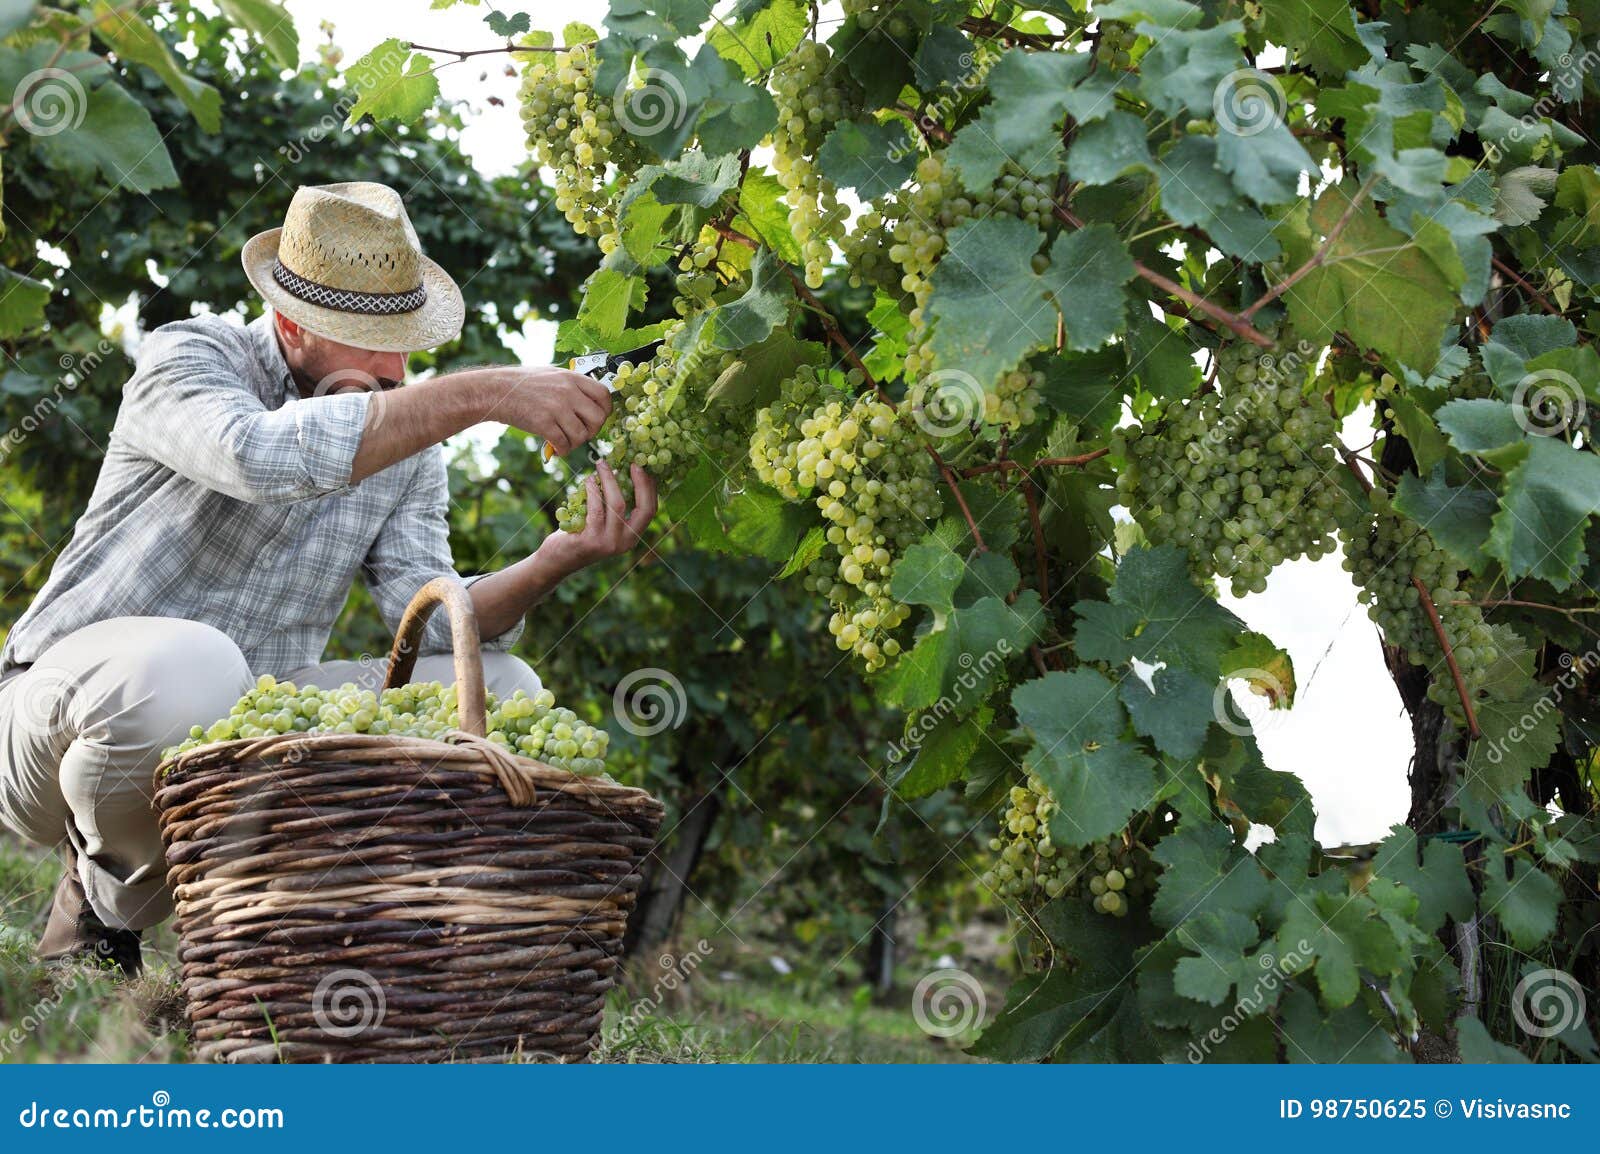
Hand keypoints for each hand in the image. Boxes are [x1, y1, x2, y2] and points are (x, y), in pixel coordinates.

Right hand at [491, 366, 612, 455]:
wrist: (494, 391)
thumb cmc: (521, 383)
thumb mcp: (551, 374)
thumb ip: (572, 385)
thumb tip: (590, 402)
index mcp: (571, 378)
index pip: (604, 395)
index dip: (605, 410)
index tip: (598, 418)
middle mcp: (567, 391)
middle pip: (598, 418)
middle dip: (592, 430)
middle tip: (582, 433)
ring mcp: (556, 407)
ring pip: (582, 435)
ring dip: (576, 443)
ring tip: (566, 441)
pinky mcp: (544, 423)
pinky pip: (564, 444)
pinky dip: (563, 450)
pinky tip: (556, 447)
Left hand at [540, 461, 658, 571]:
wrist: (557, 560)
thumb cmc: (580, 534)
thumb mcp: (603, 522)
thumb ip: (613, 505)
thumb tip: (619, 472)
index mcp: (632, 536)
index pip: (650, 511)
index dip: (650, 488)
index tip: (643, 468)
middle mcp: (625, 542)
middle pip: (643, 509)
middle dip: (640, 483)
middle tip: (632, 463)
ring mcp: (609, 542)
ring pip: (617, 505)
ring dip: (610, 480)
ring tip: (601, 464)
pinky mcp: (591, 540)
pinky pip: (596, 509)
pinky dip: (594, 490)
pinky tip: (589, 479)